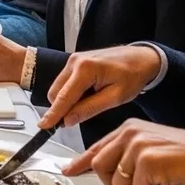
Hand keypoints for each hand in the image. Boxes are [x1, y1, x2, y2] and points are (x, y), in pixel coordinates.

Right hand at [40, 45, 162, 128]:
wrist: (141, 58)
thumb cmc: (133, 75)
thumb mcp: (115, 97)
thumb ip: (89, 109)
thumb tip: (68, 120)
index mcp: (85, 69)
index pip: (63, 97)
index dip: (53, 114)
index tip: (43, 127)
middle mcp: (75, 61)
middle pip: (55, 93)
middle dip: (61, 108)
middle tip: (79, 117)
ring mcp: (73, 60)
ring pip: (57, 88)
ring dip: (66, 101)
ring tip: (90, 102)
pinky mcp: (74, 61)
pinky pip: (64, 82)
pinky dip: (70, 93)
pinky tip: (88, 95)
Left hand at [62, 119, 184, 184]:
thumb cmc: (182, 158)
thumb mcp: (148, 150)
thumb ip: (125, 156)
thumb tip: (106, 170)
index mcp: (129, 129)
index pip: (97, 147)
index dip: (80, 162)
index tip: (69, 170)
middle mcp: (129, 133)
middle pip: (99, 165)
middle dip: (114, 183)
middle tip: (138, 184)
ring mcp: (137, 145)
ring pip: (116, 180)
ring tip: (155, 180)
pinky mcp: (146, 160)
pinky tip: (164, 182)